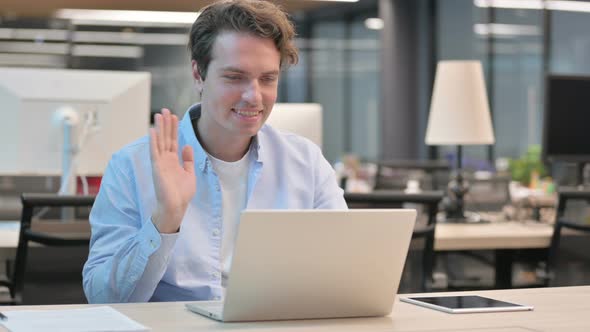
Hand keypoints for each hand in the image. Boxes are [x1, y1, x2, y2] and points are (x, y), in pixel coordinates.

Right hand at [149, 109, 195, 232]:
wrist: (176, 207)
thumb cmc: (182, 194)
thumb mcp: (189, 173)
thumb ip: (188, 160)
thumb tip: (187, 145)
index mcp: (173, 161)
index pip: (173, 141)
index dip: (174, 128)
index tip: (174, 116)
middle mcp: (165, 160)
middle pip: (166, 138)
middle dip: (166, 124)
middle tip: (166, 109)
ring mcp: (160, 163)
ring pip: (160, 141)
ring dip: (159, 128)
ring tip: (159, 115)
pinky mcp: (157, 167)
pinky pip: (154, 151)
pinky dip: (154, 141)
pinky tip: (153, 130)